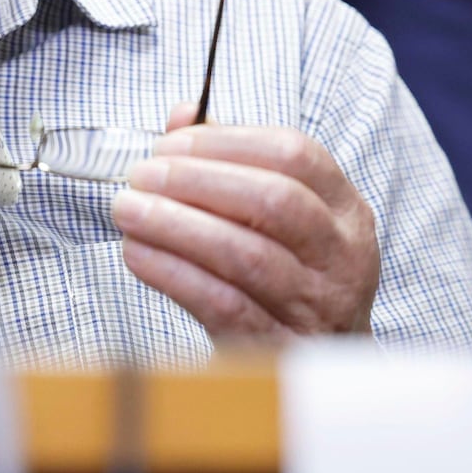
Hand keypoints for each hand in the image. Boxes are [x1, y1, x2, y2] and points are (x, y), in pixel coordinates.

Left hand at [113, 103, 378, 340]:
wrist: (313, 357)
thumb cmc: (283, 269)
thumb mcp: (272, 214)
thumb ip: (229, 159)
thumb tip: (182, 115)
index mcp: (344, 208)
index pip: (295, 153)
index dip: (224, 141)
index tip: (169, 143)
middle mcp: (342, 254)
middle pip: (274, 200)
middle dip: (196, 180)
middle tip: (141, 175)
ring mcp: (318, 304)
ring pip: (247, 254)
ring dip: (176, 225)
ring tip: (127, 209)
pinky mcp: (279, 345)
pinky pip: (223, 303)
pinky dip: (173, 273)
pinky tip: (137, 253)